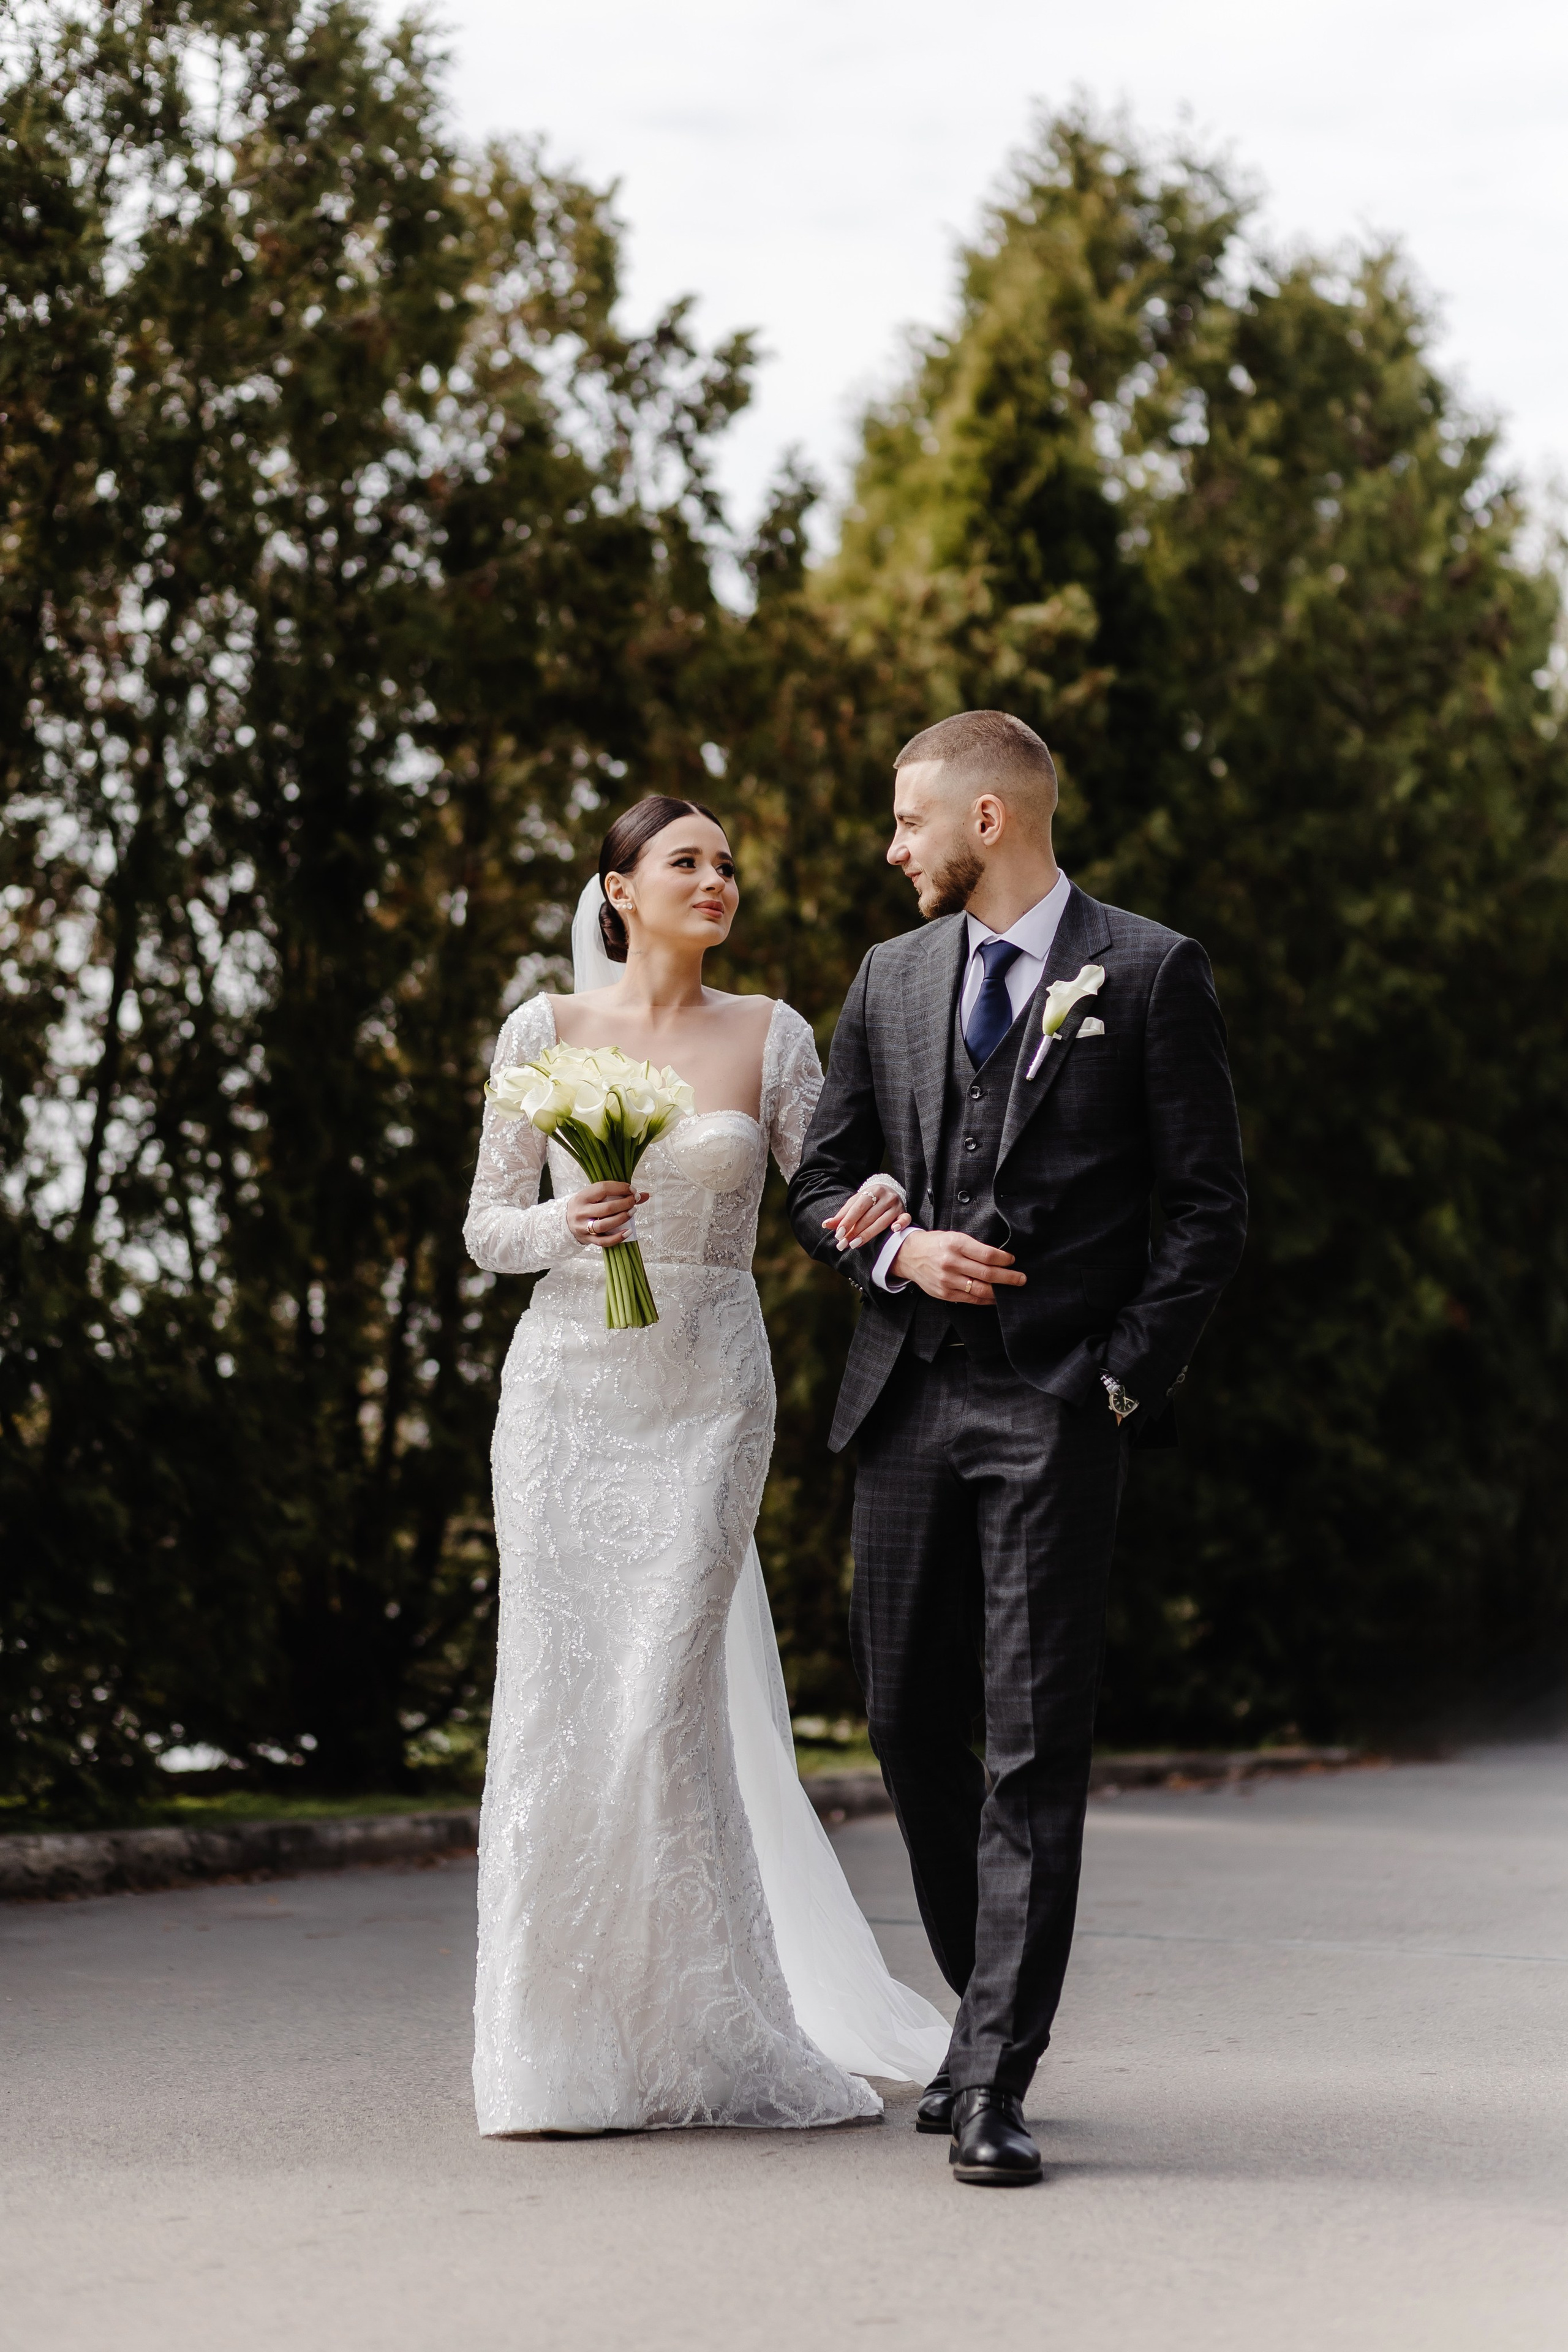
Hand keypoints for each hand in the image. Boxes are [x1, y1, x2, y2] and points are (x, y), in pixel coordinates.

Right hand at [566, 1180, 647, 1247]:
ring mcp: (583, 1227)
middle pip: (606, 1208)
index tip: (632, 1190)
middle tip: (635, 1201)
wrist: (565, 1221)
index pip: (603, 1189)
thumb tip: (645, 1195)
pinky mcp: (588, 1239)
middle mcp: (581, 1212)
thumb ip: (618, 1194)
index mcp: (582, 1197)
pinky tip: (628, 1232)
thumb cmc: (585, 1205)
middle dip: (624, 1204)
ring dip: (622, 1218)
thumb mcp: (595, 1196)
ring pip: (605, 1225)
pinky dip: (617, 1238)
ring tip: (632, 1212)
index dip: (620, 1188)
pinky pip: (604, 1241)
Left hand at [822, 1178, 911, 1253]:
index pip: (858, 1208)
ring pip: (883, 1222)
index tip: (839, 1234)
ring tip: (854, 1244)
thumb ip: (842, 1214)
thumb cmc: (869, 1201)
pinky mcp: (904, 1212)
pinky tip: (893, 1230)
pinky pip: (905, 1219)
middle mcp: (886, 1197)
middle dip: (855, 1231)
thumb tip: (825, 1225)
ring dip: (868, 1234)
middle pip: (869, 1216)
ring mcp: (896, 1205)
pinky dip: (901, 1224)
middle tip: (844, 1244)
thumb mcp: (855, 1203)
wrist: (890, 1192)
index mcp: (872, 1190)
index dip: (848, 1221)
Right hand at [890, 1228, 1025, 1303]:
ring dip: (999, 1291)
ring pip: (980, 1289)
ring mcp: (947, 1280)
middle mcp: (951, 1263)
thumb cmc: (936, 1244)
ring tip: (1010, 1290)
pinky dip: (985, 1299)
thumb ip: (974, 1248)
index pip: (987, 1255)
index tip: (1012, 1260)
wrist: (910, 1256)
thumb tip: (999, 1258)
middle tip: (1021, 1279)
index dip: (1004, 1259)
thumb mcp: (955, 1237)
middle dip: (1008, 1278)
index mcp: (956, 1244)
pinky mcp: (944, 1293)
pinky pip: (970, 1299)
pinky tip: (994, 1297)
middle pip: (987, 1274)